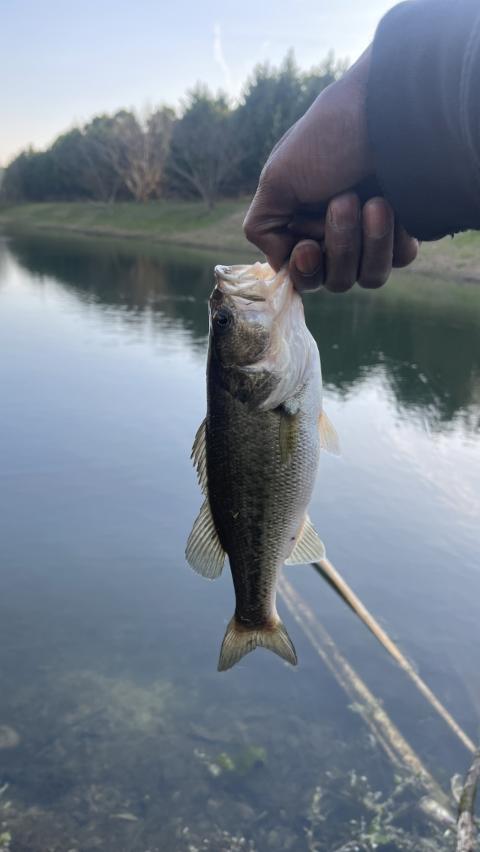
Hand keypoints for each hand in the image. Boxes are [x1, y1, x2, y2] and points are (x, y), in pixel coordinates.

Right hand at [243, 49, 417, 292]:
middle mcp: (335, 233)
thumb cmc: (326, 138)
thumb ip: (263, 227)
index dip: (304, 271)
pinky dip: (395, 238)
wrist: (384, 110)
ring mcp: (372, 234)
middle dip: (339, 246)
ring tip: (376, 201)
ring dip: (368, 242)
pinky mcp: (405, 228)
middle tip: (345, 200)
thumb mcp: (277, 179)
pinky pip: (400, 259)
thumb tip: (280, 263)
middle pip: (334, 281)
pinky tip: (394, 204)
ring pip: (369, 277)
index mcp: (301, 224)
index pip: (301, 275)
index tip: (308, 248)